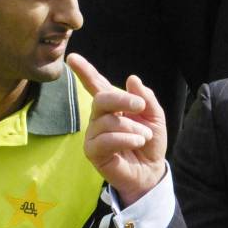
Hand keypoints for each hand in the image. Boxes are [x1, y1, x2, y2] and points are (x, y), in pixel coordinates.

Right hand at [67, 53, 166, 205]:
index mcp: (113, 105)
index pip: (96, 84)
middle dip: (121, 100)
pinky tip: (136, 142)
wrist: (151, 169)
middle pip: (101, 99)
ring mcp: (94, 134)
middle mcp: (99, 117)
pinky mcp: (93, 152)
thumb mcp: (155, 116)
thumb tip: (132, 78)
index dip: (85, 71)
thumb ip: (146, 98)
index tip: (72, 57)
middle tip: (140, 107)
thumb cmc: (150, 141)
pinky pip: (106, 140)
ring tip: (144, 137)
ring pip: (107, 122)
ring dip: (131, 128)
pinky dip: (125, 139)